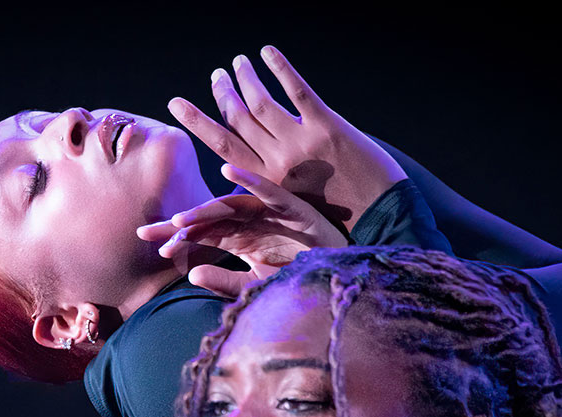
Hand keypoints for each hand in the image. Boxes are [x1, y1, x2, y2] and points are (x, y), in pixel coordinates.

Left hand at [138, 163, 347, 297]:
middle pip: (209, 218)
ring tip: (181, 220)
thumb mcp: (257, 286)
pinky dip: (251, 180)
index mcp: (241, 237)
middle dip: (180, 223)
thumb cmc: (300, 278)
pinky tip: (228, 171)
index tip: (146, 242)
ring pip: (232, 206)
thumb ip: (225, 283)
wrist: (339, 275)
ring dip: (207, 210)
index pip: (201, 234)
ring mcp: (270, 212)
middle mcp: (250, 221)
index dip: (175, 237)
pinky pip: (270, 191)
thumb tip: (190, 275)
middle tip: (149, 231)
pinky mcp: (293, 208)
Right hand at [167, 45, 405, 233]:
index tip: (177, 103)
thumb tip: (244, 172)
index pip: (223, 147)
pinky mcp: (328, 127)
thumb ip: (269, 188)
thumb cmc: (339, 219)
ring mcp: (303, 143)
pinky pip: (297, 90)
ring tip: (239, 63)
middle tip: (217, 75)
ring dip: (246, 78)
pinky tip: (267, 52)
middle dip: (222, 94)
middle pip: (238, 119)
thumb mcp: (296, 209)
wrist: (383, 217)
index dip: (198, 123)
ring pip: (261, 102)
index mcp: (268, 184)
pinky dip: (279, 68)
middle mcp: (280, 163)